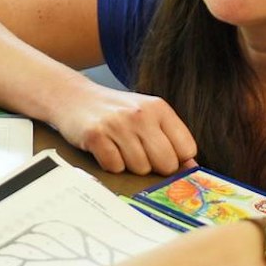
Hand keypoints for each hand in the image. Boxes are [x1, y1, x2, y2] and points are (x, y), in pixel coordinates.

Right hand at [48, 86, 196, 174]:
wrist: (74, 97)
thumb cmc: (115, 111)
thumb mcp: (147, 115)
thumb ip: (170, 137)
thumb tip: (191, 166)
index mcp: (159, 108)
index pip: (187, 149)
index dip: (176, 159)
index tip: (163, 156)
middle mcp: (140, 114)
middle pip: (166, 163)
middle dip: (154, 167)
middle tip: (139, 154)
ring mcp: (117, 124)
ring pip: (140, 168)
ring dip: (129, 165)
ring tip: (119, 148)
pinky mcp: (95, 136)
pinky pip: (115, 167)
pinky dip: (110, 165)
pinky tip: (105, 150)